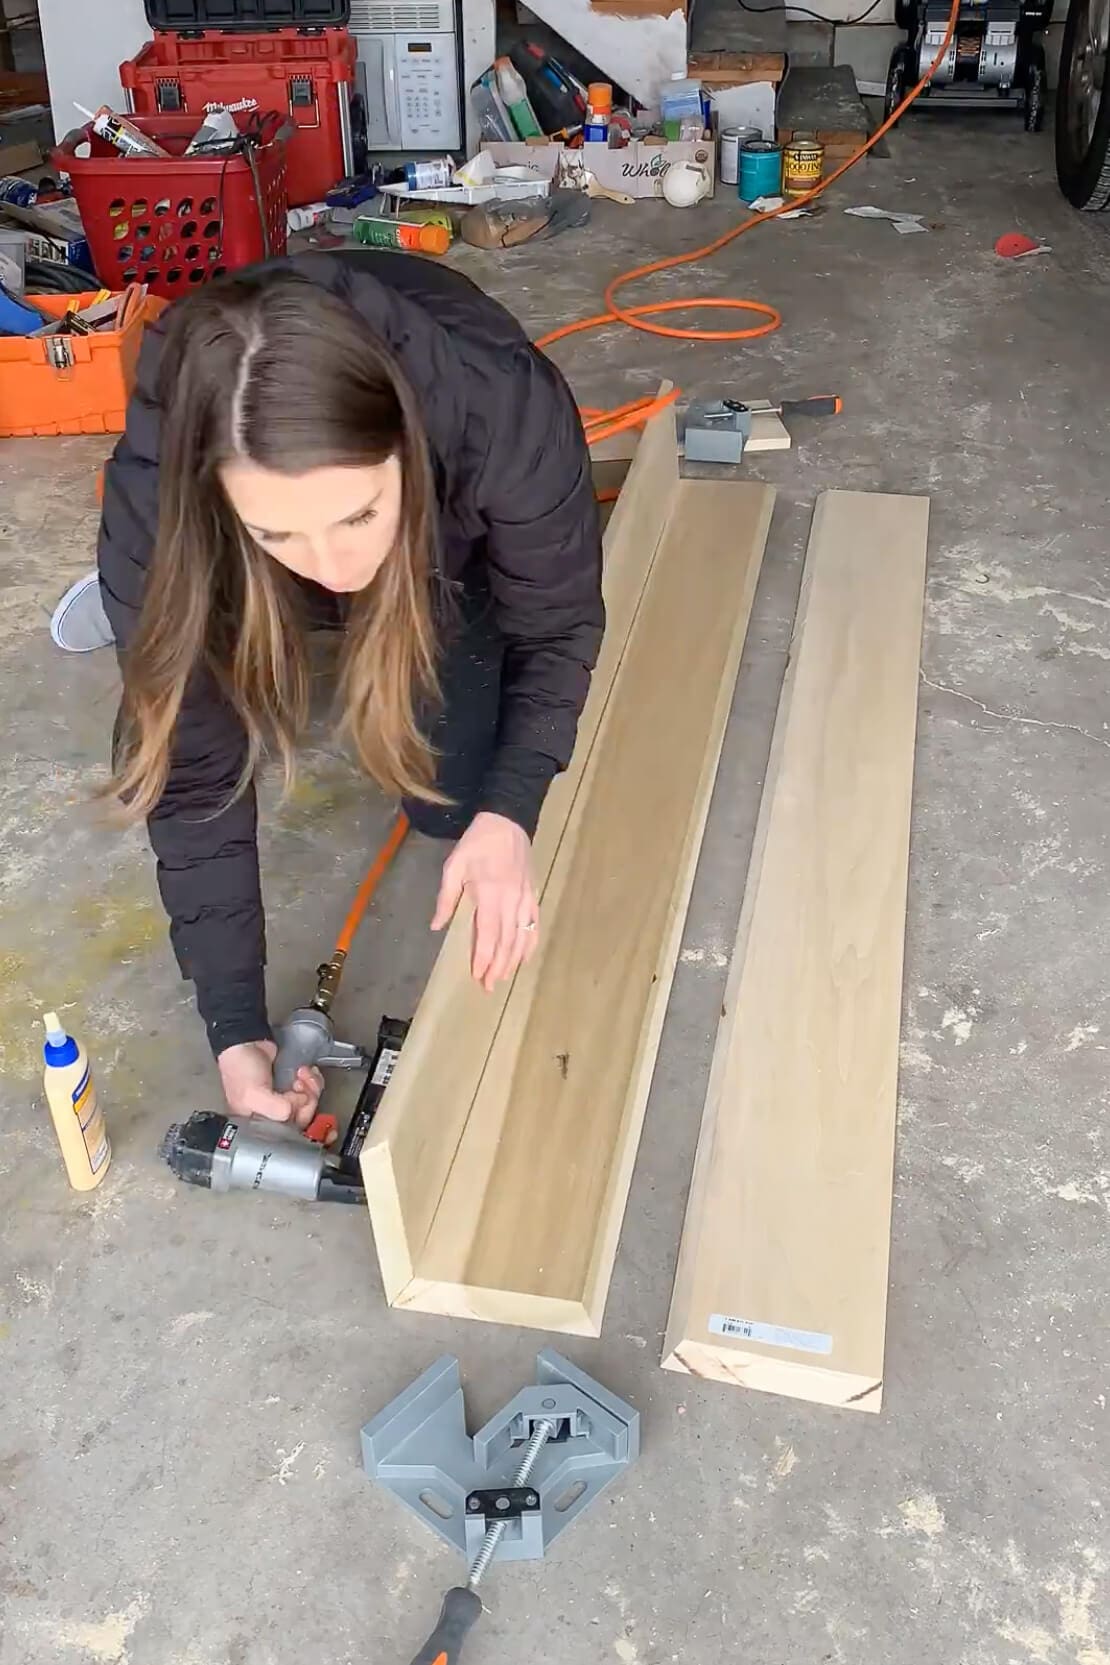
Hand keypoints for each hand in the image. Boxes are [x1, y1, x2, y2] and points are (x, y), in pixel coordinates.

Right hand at [217, 1039, 324, 1133]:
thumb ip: (274, 1109)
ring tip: (301, 1074)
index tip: (307, 1108)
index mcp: (258, 1124)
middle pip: (303, 1117)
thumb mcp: (252, 1094)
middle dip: (308, 1098)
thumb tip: (296, 1108)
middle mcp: (271, 1116)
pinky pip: (311, 1090)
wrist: (246, 1042)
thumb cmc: (240, 1068)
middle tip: (300, 1084)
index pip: (288, 1134)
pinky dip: (312, 1080)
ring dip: (311, 1087)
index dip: (302, 1122)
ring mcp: (283, 1101)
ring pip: (310, 1103)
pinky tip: (304, 1072)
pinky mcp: (291, 1087)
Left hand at [431, 811, 538, 991]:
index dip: (484, 957)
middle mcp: (511, 900)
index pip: (489, 933)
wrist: (507, 820)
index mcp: (490, 893)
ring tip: (504, 977)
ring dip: (513, 960)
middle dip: (498, 966)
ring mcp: (525, 899)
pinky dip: (529, 943)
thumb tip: (436, 926)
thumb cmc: (477, 843)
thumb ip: (446, 898)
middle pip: (507, 941)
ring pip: (522, 937)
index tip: (478, 975)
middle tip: (488, 986)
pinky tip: (524, 957)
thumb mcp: (454, 866)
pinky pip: (533, 925)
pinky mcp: (532, 895)